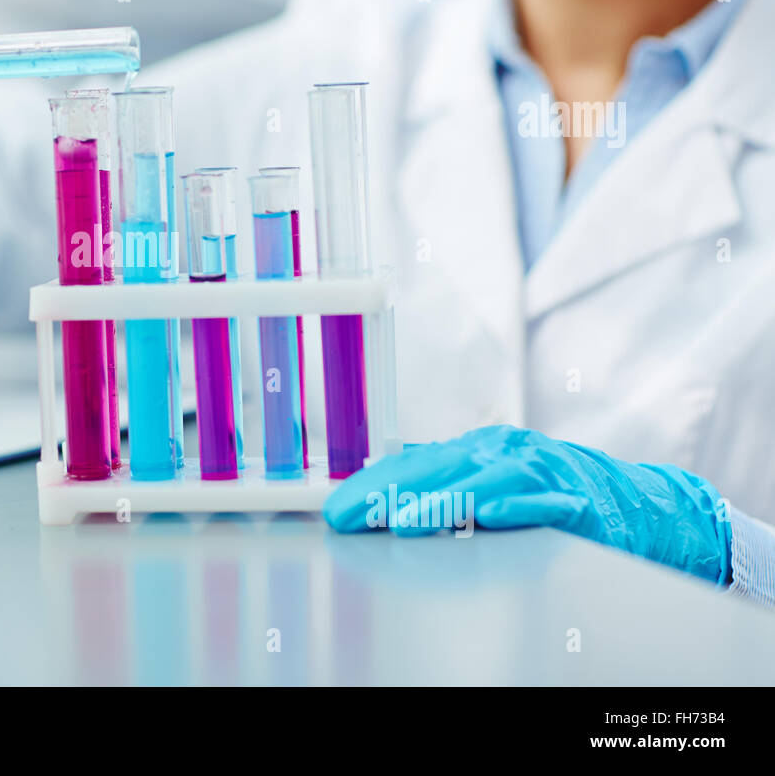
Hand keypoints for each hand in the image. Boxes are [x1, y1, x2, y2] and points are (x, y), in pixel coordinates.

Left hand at [322, 425, 731, 583]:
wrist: (633, 501)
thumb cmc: (548, 493)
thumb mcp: (488, 478)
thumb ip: (442, 479)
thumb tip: (381, 481)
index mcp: (475, 448)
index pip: (410, 465)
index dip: (370, 486)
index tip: (336, 511)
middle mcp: (501, 451)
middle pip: (436, 469)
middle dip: (388, 493)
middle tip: (352, 516)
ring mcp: (537, 470)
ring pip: (481, 481)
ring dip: (442, 501)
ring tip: (405, 521)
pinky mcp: (573, 497)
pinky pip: (540, 501)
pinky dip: (515, 507)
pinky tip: (490, 516)